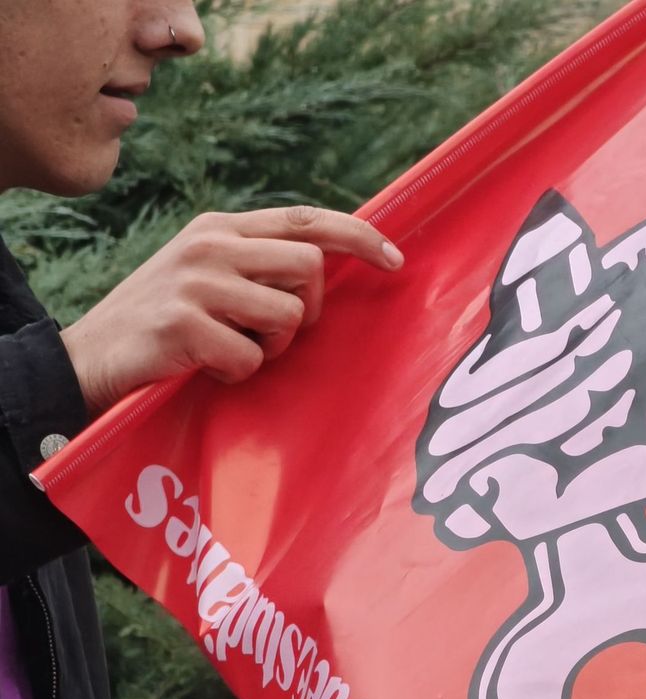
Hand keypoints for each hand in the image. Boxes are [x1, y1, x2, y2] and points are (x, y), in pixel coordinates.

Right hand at [61, 206, 403, 413]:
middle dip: (308, 307)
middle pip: (310, 266)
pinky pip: (251, 358)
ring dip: (272, 346)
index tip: (395, 259)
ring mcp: (195, 282)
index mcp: (220, 229)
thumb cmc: (165, 323)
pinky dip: (238, 374)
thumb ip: (258, 265)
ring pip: (288, 315)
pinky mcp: (183, 325)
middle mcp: (210, 245)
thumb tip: (328, 268)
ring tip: (230, 347)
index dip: (358, 236)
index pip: (305, 220)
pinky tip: (206, 367)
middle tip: (273, 330)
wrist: (91, 356)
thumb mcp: (208, 275)